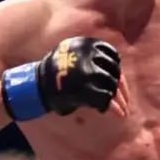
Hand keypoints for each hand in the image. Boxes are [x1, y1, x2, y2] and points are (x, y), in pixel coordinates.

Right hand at [1, 37, 121, 120]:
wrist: (33, 85)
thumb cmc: (55, 75)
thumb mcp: (74, 58)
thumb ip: (94, 62)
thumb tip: (120, 80)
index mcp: (87, 45)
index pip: (113, 57)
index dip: (119, 73)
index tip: (121, 85)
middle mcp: (89, 55)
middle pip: (115, 73)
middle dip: (122, 91)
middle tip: (126, 104)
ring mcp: (86, 71)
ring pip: (111, 87)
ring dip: (118, 101)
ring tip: (122, 111)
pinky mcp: (84, 88)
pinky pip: (105, 99)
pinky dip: (112, 108)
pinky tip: (115, 114)